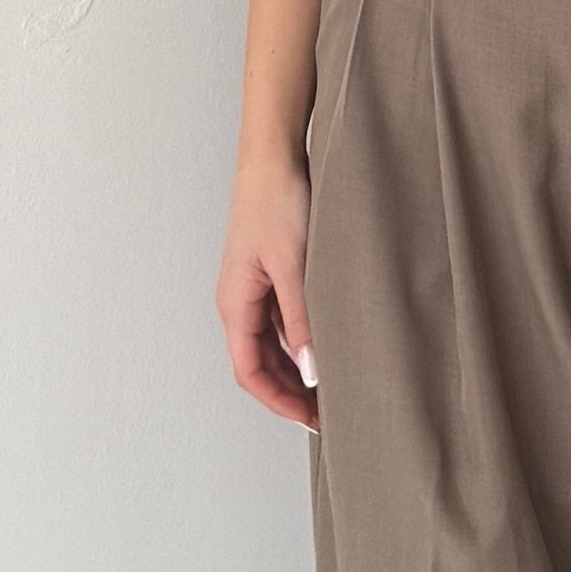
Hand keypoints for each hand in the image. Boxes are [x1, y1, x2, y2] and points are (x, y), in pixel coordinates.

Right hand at [218, 149, 318, 427]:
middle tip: (330, 410)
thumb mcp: (295, 266)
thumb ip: (301, 321)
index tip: (312, 418)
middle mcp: (240, 299)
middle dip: (290, 390)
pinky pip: (283, 318)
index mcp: (235, 302)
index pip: (249, 372)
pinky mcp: (273, 271)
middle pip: (260, 362)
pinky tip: (330, 341)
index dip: (279, 401)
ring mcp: (256, 285)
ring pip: (273, 342)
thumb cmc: (277, 200)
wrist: (276, 153)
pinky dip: (303, 337)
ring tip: (334, 381)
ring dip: (297, 365)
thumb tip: (310, 371)